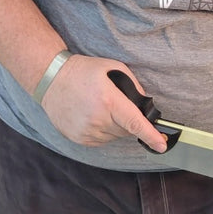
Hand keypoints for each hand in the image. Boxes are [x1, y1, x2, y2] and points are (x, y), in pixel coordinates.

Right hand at [39, 54, 167, 151]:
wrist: (51, 79)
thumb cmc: (84, 71)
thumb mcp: (113, 68)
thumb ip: (134, 86)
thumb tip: (145, 105)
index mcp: (108, 100)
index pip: (134, 123)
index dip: (150, 135)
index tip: (161, 145)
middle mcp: (98, 119)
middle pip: (126, 130)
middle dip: (129, 120)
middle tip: (117, 104)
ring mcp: (87, 131)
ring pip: (114, 137)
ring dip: (115, 126)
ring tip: (101, 107)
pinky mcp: (79, 139)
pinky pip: (102, 140)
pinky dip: (104, 130)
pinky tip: (93, 115)